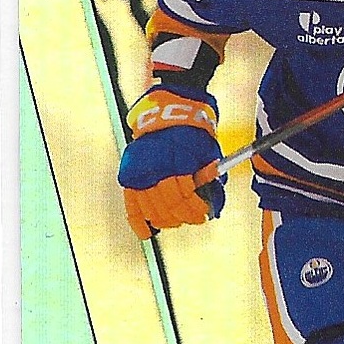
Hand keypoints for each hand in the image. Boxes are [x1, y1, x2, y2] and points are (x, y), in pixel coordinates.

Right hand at [117, 88, 224, 238]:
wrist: (168, 110)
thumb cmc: (192, 132)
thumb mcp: (207, 151)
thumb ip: (208, 178)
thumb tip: (215, 205)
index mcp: (175, 161)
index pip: (185, 197)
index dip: (196, 209)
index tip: (205, 214)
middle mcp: (154, 167)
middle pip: (168, 206)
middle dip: (184, 216)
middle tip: (194, 218)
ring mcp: (139, 172)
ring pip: (152, 209)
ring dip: (167, 220)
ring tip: (177, 221)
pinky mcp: (129, 175)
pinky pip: (131, 205)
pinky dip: (139, 222)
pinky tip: (147, 233)